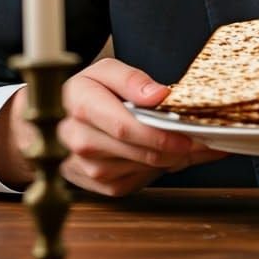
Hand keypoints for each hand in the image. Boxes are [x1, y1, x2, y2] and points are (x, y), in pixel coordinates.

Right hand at [0, 57, 225, 195]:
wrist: (46, 127)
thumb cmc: (81, 94)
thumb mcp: (103, 71)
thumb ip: (131, 79)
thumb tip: (160, 95)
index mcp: (82, 108)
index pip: (128, 127)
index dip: (165, 133)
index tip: (195, 133)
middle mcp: (81, 144)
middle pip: (144, 152)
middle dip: (182, 146)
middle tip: (212, 137)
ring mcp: (90, 171)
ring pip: (148, 167)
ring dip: (175, 156)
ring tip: (194, 140)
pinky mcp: (102, 187)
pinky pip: (142, 179)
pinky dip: (162, 166)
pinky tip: (169, 152)